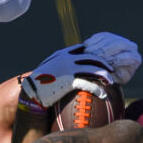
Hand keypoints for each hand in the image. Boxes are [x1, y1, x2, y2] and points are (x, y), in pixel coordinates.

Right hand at [18, 38, 136, 109]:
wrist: (30, 91)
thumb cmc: (39, 82)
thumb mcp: (48, 69)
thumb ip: (59, 65)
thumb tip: (69, 70)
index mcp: (63, 54)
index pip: (82, 48)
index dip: (93, 52)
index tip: (101, 59)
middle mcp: (67, 58)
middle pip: (92, 57)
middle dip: (104, 63)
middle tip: (111, 69)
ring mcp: (68, 69)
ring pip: (93, 69)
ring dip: (104, 75)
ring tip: (111, 81)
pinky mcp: (68, 81)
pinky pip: (88, 83)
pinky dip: (97, 88)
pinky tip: (103, 95)